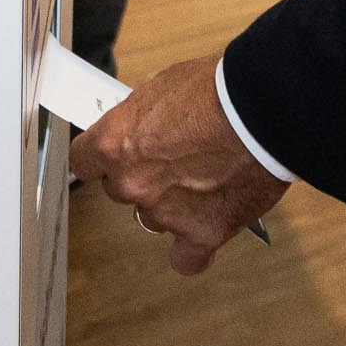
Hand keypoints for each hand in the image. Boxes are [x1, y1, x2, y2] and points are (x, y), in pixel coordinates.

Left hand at [72, 56, 289, 275]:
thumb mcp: (164, 87)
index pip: (83, 162)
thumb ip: (144, 120)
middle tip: (175, 159)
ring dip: (172, 205)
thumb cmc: (218, 89)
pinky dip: (194, 248)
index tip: (112, 157)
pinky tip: (205, 231)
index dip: (101, 158)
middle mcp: (132, 182)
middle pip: (120, 190)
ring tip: (206, 180)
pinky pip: (187, 259)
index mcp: (116, 142)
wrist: (262, 108)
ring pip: (155, 218)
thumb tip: (144, 130)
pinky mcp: (202, 234)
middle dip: (143, 177)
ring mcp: (165, 212)